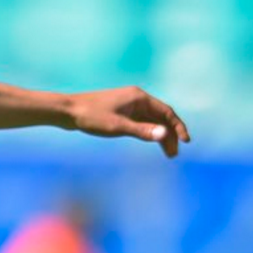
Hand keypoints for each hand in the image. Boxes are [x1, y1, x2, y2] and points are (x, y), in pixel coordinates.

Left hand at [67, 86, 190, 157]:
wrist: (66, 111)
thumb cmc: (90, 117)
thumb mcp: (117, 126)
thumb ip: (141, 131)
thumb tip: (164, 135)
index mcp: (139, 97)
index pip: (167, 112)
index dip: (178, 127)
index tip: (186, 141)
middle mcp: (136, 98)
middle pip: (161, 117)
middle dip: (170, 135)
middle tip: (173, 154)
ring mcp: (128, 104)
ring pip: (151, 120)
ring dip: (159, 135)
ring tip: (167, 154)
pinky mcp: (120, 111)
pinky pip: (141, 121)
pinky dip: (148, 132)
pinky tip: (150, 141)